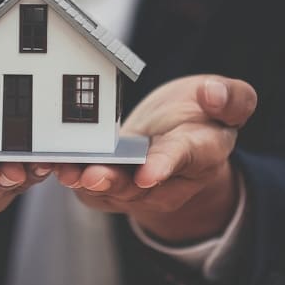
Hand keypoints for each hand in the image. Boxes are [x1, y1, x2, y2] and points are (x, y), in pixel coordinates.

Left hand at [55, 75, 257, 242]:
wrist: (181, 139)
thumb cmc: (202, 115)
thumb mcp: (230, 99)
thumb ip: (232, 98)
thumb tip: (212, 95)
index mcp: (201, 152)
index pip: (183, 158)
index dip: (165, 165)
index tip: (148, 173)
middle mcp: (168, 179)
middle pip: (140, 185)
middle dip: (115, 181)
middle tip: (91, 176)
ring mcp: (138, 188)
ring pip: (111, 190)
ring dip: (86, 182)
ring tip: (66, 171)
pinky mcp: (113, 187)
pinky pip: (91, 187)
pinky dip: (72, 176)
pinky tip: (52, 165)